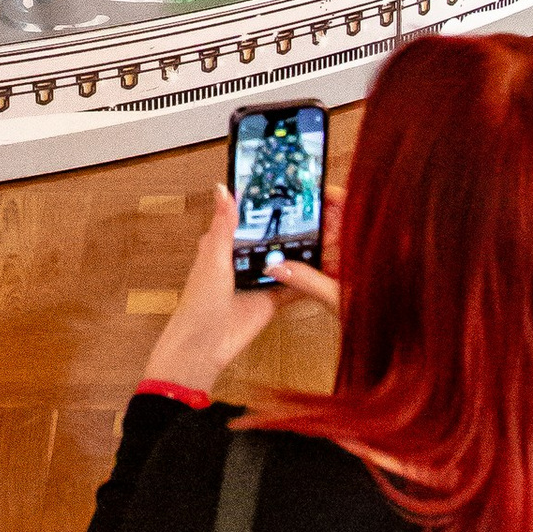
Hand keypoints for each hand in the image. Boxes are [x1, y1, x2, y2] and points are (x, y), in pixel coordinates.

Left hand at [142, 186, 336, 396]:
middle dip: (291, 227)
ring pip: (286, 261)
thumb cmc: (201, 301)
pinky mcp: (273, 299)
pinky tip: (331, 267)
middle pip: (271, 239)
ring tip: (332, 232)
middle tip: (321, 209)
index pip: (247, 218)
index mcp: (224, 245)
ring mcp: (260, 279)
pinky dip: (309, 279)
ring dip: (303, 252)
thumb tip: (223, 188)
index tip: (288, 184)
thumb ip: (224, 226)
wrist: (206, 347)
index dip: (263, 205)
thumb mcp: (214, 257)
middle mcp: (244, 260)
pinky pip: (295, 286)